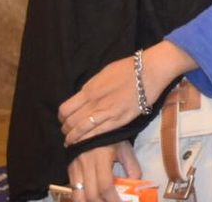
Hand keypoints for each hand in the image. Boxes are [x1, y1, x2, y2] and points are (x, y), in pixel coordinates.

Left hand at [59, 41, 195, 146]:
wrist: (150, 71)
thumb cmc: (129, 68)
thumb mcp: (104, 73)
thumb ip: (92, 87)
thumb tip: (84, 96)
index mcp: (89, 90)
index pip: (65, 109)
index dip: (62, 118)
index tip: (64, 120)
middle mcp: (94, 103)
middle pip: (70, 122)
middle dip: (66, 130)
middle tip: (67, 133)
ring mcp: (105, 113)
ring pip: (80, 131)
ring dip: (73, 138)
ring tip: (71, 143)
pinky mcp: (118, 121)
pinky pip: (96, 134)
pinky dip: (86, 140)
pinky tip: (83, 144)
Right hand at [66, 141, 140, 201]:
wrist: (90, 124)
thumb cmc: (111, 136)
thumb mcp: (125, 148)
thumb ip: (132, 166)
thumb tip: (135, 185)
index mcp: (101, 158)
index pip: (105, 186)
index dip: (113, 199)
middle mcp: (85, 164)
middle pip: (90, 194)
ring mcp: (74, 167)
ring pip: (77, 196)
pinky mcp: (69, 169)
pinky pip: (72, 189)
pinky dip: (81, 198)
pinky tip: (91, 198)